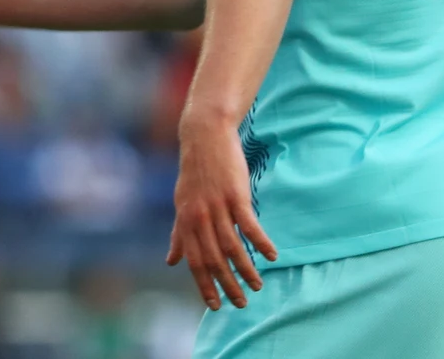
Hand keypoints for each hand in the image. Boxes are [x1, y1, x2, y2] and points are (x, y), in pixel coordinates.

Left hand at [167, 115, 277, 310]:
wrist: (204, 137)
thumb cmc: (195, 173)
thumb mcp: (182, 204)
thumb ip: (179, 234)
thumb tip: (171, 261)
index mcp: (185, 221)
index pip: (194, 262)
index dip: (204, 285)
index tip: (215, 306)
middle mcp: (199, 217)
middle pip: (214, 259)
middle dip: (228, 285)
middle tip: (242, 303)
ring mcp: (217, 206)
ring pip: (233, 246)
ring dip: (246, 269)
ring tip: (258, 286)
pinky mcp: (235, 195)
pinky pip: (249, 225)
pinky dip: (261, 242)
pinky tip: (272, 256)